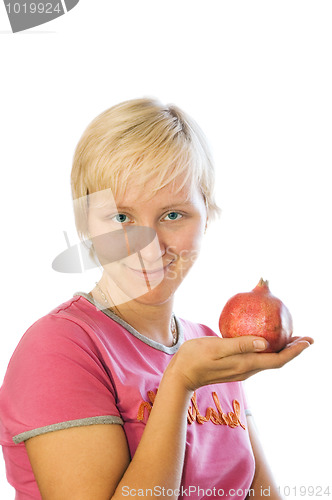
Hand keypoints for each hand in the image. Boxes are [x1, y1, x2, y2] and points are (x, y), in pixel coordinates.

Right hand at [166, 335, 313, 392]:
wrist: (181, 375)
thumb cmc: (195, 358)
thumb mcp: (216, 348)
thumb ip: (239, 345)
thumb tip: (265, 344)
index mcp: (245, 364)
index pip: (277, 360)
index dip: (294, 351)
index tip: (308, 340)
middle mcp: (247, 369)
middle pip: (276, 361)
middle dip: (293, 350)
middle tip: (306, 337)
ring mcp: (241, 370)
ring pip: (268, 361)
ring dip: (282, 351)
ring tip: (291, 338)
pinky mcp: (235, 368)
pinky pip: (258, 359)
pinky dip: (268, 350)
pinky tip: (265, 341)